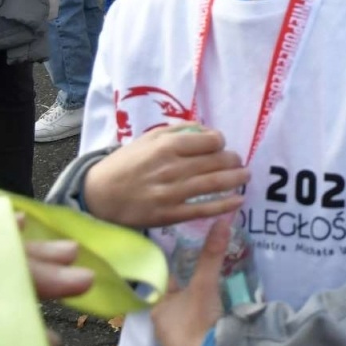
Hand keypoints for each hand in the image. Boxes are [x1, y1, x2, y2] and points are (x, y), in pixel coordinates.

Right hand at [82, 124, 248, 229]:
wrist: (99, 194)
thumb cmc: (126, 164)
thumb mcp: (147, 139)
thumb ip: (177, 132)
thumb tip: (205, 130)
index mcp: (167, 146)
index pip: (210, 141)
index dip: (220, 142)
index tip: (220, 145)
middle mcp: (173, 168)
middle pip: (217, 161)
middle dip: (233, 160)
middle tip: (239, 161)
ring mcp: (173, 193)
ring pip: (215, 184)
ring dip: (236, 179)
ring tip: (245, 176)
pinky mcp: (171, 214)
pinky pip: (205, 210)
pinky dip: (226, 205)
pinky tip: (238, 201)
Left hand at [150, 219, 229, 345]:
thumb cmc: (197, 320)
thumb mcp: (205, 284)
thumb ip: (212, 254)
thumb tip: (222, 219)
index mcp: (158, 310)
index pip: (166, 288)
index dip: (180, 278)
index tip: (192, 272)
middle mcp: (161, 329)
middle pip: (175, 308)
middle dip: (188, 301)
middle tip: (206, 290)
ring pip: (181, 328)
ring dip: (194, 321)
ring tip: (211, 311)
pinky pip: (191, 345)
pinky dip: (199, 338)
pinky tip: (211, 334)